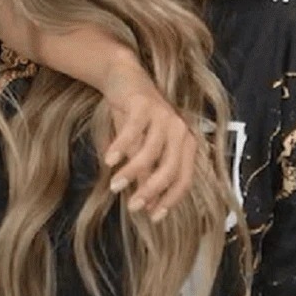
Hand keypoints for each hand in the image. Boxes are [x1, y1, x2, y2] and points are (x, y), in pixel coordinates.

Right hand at [101, 71, 196, 221]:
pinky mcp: (144, 105)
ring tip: (114, 185)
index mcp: (186, 144)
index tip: (153, 216)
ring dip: (132, 172)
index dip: (170, 199)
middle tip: (133, 206)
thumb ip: (146, 173)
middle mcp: (180, 131)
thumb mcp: (141, 147)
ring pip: (151, 153)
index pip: (184, 179)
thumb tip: (146, 206)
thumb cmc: (135, 118)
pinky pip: (133, 132)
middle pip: (170, 169)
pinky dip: (120, 147)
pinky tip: (108, 161)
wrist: (124, 79)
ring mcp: (163, 117)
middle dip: (151, 191)